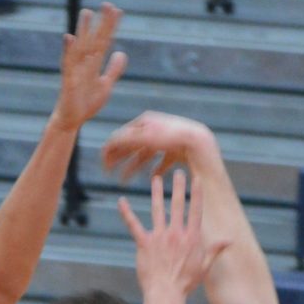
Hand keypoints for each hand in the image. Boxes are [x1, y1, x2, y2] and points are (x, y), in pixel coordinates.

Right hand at [51, 3, 127, 132]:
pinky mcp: (68, 82)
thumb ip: (114, 69)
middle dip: (101, 24)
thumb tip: (121, 52)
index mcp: (94, 64)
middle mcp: (85, 64)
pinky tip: (69, 37)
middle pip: (95, 40)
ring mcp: (76, 71)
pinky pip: (68, 65)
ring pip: (81, 48)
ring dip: (83, 31)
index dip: (111, 27)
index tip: (118, 10)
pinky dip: (68, 51)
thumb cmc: (86, 104)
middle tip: (107, 4)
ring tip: (87, 12)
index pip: (105, 41)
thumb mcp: (105, 85)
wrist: (71, 121)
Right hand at [102, 111, 216, 182]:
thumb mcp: (144, 137)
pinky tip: (152, 179)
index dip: (110, 151)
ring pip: (143, 155)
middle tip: (108, 174)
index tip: (104, 168)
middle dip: (118, 160)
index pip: (121, 136)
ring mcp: (166, 139)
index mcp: (144, 121)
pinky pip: (161, 162)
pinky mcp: (176, 150)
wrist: (199, 142)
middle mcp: (154, 128)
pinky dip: (154, 170)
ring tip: (124, 182)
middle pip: (130, 146)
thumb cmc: (171, 138)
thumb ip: (123, 140)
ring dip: (132, 168)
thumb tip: (106, 146)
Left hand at [118, 170, 229, 300]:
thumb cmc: (185, 283)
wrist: (166, 294)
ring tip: (155, 179)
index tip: (196, 179)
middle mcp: (176, 234)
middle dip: (178, 187)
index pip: (196, 211)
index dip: (197, 193)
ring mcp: (160, 238)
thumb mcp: (204, 266)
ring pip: (158, 209)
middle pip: (178, 205)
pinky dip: (127, 212)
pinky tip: (121, 201)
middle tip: (177, 172)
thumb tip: (230, 240)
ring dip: (157, 193)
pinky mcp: (144, 243)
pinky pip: (134, 224)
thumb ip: (215, 250)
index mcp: (192, 238)